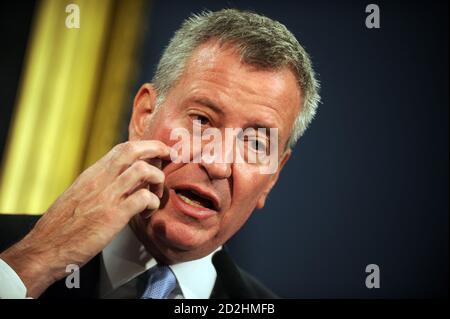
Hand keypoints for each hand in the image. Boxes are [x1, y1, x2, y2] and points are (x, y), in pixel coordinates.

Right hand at [0, 140, 170, 296]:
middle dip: (157, 150)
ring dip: (158, 181)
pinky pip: (143, 198)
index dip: (146, 146)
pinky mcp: (113, 216)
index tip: (159, 151)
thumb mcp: (78, 195)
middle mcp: (100, 180)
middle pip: (134, 150)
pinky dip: (152, 204)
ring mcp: (107, 196)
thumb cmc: (62, 226)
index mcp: (92, 174)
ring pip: (143, 171)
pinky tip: (147, 213)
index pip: (123, 148)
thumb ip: (99, 185)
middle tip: (169, 159)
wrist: (45, 248)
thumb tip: (119, 180)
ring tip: (156, 195)